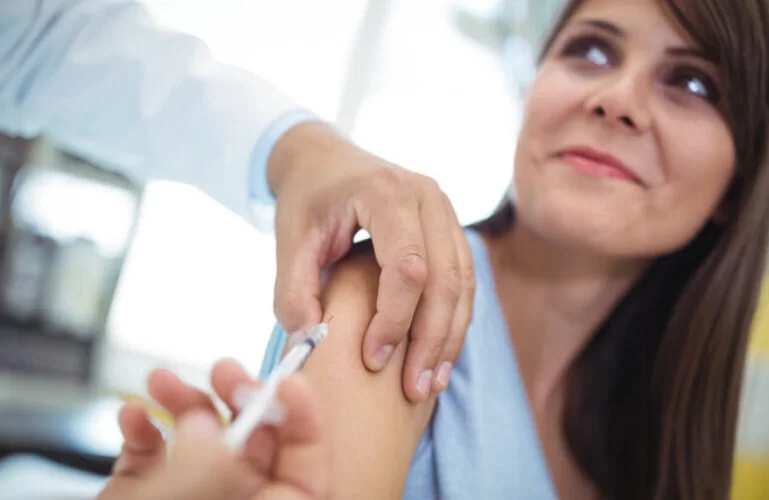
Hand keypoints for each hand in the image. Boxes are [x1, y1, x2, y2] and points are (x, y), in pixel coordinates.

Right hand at [98, 369, 327, 499]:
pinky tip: (131, 418)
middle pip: (255, 444)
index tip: (289, 384)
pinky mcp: (147, 495)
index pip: (305, 470)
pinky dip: (140, 431)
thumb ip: (206, 476)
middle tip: (226, 370)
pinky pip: (153, 454)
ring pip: (203, 440)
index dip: (304, 423)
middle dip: (240, 399)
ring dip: (184, 404)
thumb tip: (212, 425)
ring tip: (161, 382)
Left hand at [268, 122, 476, 402]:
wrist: (325, 161)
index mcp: (387, 193)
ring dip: (449, 337)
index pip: (407, 266)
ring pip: (463, 284)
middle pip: (445, 279)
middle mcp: (428, 198)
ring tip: (429, 382)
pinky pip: (464, 280)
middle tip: (414, 388)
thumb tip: (311, 340)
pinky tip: (438, 356)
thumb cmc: (307, 199)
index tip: (372, 359)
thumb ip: (294, 289)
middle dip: (431, 339)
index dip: (394, 319)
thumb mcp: (289, 238)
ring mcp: (446, 211)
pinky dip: (454, 320)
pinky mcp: (450, 229)